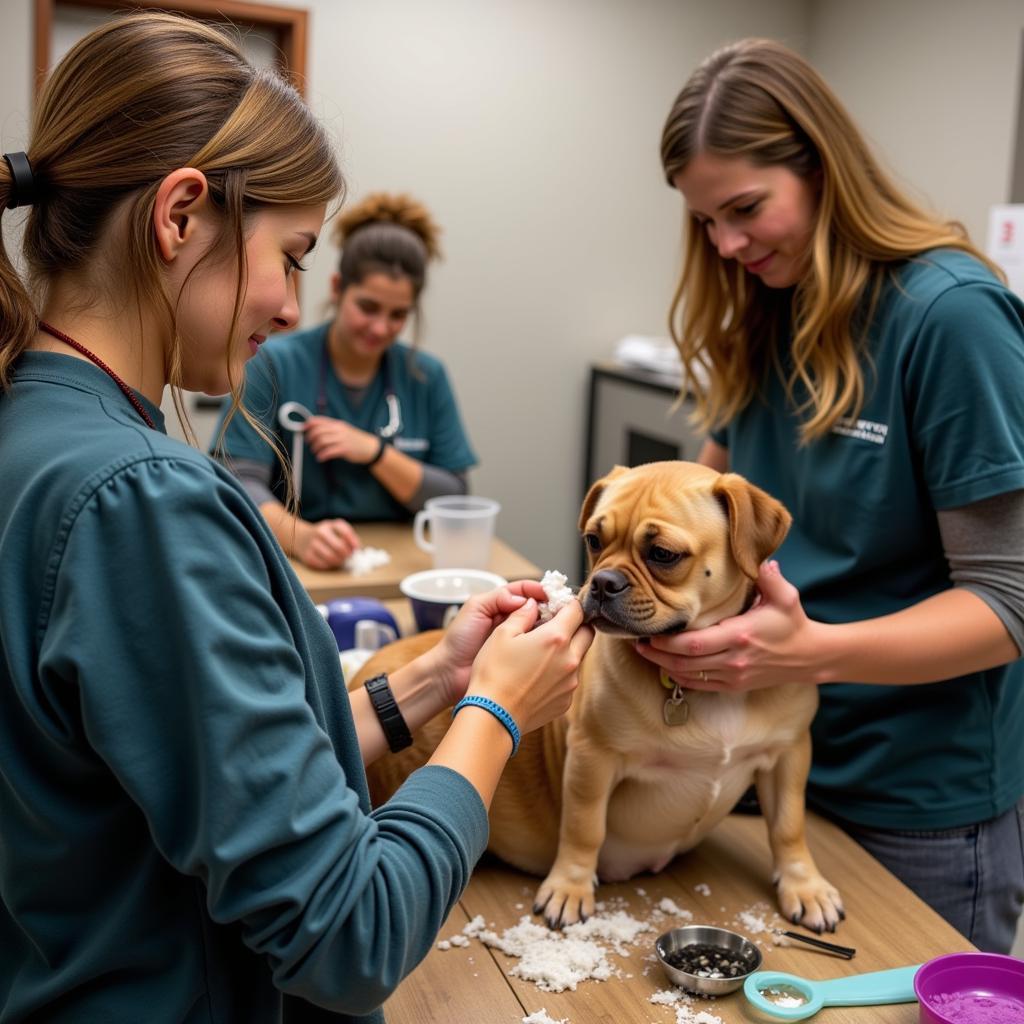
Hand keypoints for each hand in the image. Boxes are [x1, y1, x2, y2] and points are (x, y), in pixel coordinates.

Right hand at [293, 517, 359, 568]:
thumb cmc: (324, 535)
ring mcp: (312, 544)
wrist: (301, 537)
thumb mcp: (335, 530)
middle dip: (347, 555)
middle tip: (348, 558)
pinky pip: (323, 564)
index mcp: (329, 525)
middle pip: (339, 547)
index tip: (356, 549)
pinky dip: (329, 565)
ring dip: (339, 561)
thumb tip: (357, 550)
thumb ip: (348, 537)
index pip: (345, 532)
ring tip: (340, 560)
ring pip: (332, 558)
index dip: (354, 542)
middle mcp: (320, 532)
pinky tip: (329, 562)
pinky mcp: (307, 556)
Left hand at [303, 416, 379, 464]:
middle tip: (309, 443)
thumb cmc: (356, 440)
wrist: (371, 448)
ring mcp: (342, 439)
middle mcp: (339, 430)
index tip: (303, 429)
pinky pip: (329, 451)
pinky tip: (320, 458)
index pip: (319, 420)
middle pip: (318, 431)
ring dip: (315, 447)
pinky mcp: (344, 449)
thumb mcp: (344, 430)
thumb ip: (331, 428)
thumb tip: (315, 429)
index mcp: (337, 424)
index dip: (308, 424)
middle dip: (310, 437)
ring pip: (322, 441)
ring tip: (315, 451)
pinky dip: (322, 455)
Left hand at [428, 580, 548, 704]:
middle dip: (549, 606)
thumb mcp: (474, 610)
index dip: (538, 590)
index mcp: (499, 604)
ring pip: (539, 626)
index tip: (551, 594)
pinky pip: (537, 646)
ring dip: (550, 624)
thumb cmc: (458, 641)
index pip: (524, 591)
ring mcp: (516, 639)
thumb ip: (497, 598)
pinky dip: (546, 642)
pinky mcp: (520, 657)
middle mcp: (509, 619)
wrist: (450, 673)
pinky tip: (553, 643)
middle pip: (535, 607)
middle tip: (562, 609)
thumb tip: (523, 598)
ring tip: (560, 625)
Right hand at [465, 596, 594, 735]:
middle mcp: (570, 659)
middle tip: (555, 627)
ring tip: (542, 655)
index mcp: (556, 638)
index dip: (568, 605)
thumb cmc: (494, 674)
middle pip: (587, 633)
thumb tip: (532, 604)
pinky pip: (570, 680)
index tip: (558, 606)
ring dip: (568, 651)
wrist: (493, 716)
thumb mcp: (502, 634)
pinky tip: (538, 677)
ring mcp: (570, 683)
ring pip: (579, 657)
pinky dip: (560, 674)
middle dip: (575, 626)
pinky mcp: (566, 701)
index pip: (577, 610)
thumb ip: (522, 614)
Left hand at [633, 560, 823, 690]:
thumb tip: (760, 559)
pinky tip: (665, 666)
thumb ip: (769, 577)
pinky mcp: (733, 685)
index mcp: (740, 636)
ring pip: (688, 677)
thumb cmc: (792, 623)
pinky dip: (679, 677)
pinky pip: (698, 685)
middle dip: (657, 654)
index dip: (668, 643)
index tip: (650, 632)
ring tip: (645, 651)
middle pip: (685, 662)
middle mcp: (733, 660)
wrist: (809, 657)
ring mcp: (733, 676)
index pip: (695, 644)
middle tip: (637, 641)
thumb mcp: (785, 596)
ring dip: (662, 666)